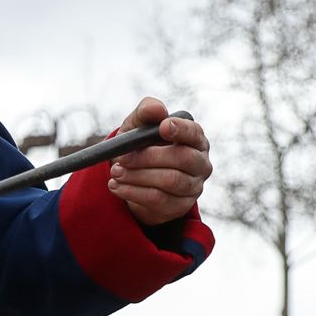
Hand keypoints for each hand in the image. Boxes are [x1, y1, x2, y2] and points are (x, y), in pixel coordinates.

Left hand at [108, 98, 210, 225]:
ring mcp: (193, 186)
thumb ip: (146, 112)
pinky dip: (133, 192)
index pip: (194, 133)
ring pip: (170, 181)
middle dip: (148, 157)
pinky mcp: (180, 206)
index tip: (162, 127)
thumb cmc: (141, 146)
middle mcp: (200, 163)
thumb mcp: (138, 126)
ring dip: (138, 176)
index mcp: (194, 139)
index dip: (181, 129)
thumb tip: (157, 109)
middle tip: (121, 158)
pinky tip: (115, 186)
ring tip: (115, 172)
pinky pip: (158, 200)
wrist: (132, 179)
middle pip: (182, 158)